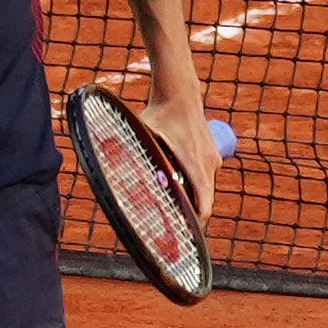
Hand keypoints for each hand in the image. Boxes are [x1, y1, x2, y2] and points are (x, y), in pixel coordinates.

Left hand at [137, 91, 220, 220]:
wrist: (180, 95)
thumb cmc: (159, 116)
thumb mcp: (144, 134)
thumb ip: (132, 150)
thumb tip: (115, 167)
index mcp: (193, 161)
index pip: (203, 198)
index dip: (198, 217)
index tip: (190, 232)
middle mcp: (208, 162)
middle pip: (205, 197)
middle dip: (194, 212)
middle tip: (179, 227)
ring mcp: (212, 158)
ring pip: (206, 187)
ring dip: (195, 197)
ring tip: (180, 210)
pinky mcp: (212, 153)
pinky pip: (206, 176)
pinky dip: (197, 184)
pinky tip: (183, 187)